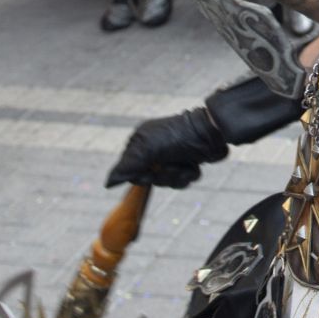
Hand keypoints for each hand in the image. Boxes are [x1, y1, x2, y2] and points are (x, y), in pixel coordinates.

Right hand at [105, 106, 228, 188]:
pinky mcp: (186, 162)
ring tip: (186, 163)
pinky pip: (182, 180)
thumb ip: (128, 166)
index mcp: (140, 142)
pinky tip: (195, 164)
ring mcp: (170, 156)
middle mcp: (153, 149)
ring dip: (178, 176)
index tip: (150, 172)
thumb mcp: (148, 149)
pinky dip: (189, 175)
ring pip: (167, 182)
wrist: (211, 133)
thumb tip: (107, 184)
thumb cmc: (177, 137)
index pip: (131, 171)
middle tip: (171, 165)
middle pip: (150, 179)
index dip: (141, 176)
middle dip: (163, 177)